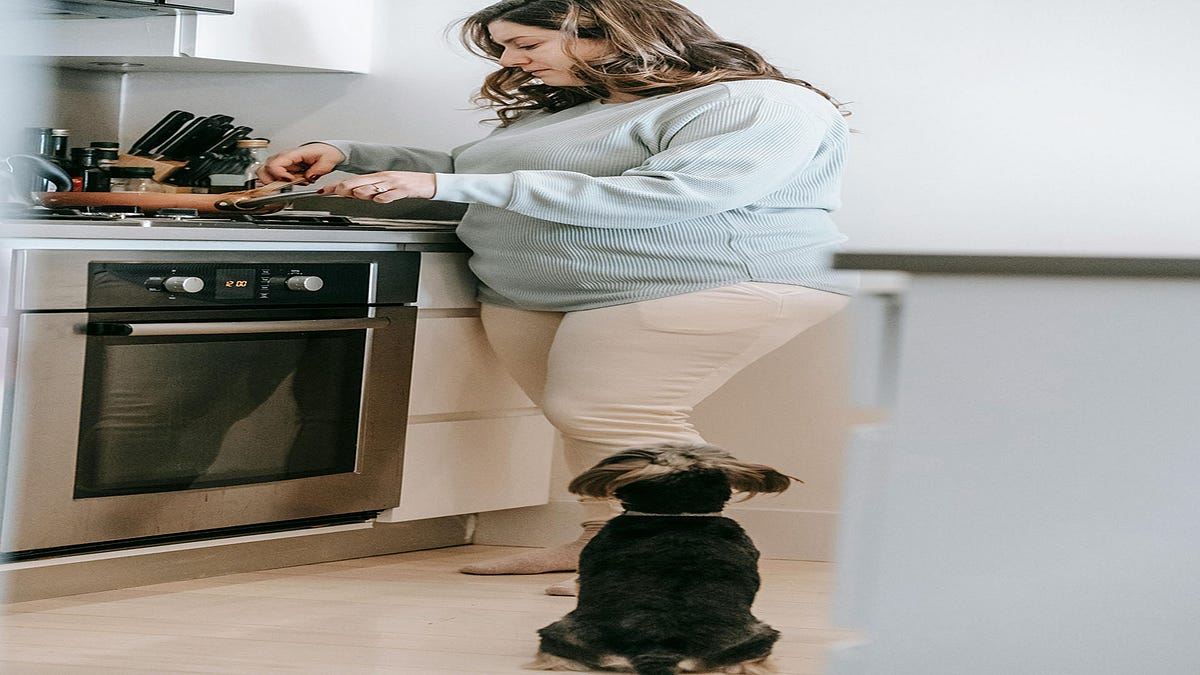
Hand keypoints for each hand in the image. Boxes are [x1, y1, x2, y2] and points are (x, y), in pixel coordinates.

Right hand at [256, 143, 346, 183]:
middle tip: (285, 185)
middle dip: (271, 181)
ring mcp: (283, 163)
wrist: (328, 151)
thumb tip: (307, 177)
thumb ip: (317, 170)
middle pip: (264, 168)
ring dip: (274, 182)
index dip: (279, 175)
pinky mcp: (285, 168)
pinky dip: (279, 183)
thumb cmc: (326, 153)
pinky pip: (274, 176)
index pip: (275, 163)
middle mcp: (285, 158)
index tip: (290, 180)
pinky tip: (293, 182)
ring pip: (266, 173)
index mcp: (294, 154)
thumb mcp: (327, 161)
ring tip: (290, 184)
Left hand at [317, 171, 436, 202]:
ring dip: (362, 192)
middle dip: (345, 187)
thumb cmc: (408, 184)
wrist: (428, 182)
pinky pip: (390, 195)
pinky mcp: (403, 190)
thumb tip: (355, 194)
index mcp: (378, 176)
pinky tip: (379, 200)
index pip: (354, 180)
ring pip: (373, 187)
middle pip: (359, 182)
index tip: (325, 190)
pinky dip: (383, 198)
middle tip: (335, 191)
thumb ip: (372, 189)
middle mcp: (383, 178)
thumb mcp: (388, 184)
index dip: (338, 185)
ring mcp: (393, 183)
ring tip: (356, 195)